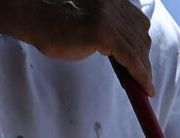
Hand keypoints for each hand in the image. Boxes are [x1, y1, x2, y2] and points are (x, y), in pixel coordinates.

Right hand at [24, 0, 151, 90]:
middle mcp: (114, 3)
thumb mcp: (87, 22)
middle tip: (145, 80)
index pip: (138, 22)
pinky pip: (130, 58)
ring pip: (139, 48)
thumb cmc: (53, 23)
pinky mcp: (103, 31)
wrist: (33, 17)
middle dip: (145, 59)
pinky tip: (145, 88)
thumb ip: (107, 30)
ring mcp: (109, 15)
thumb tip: (122, 52)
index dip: (143, 44)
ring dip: (144, 70)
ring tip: (145, 87)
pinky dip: (141, 75)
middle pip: (142, 36)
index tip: (144, 62)